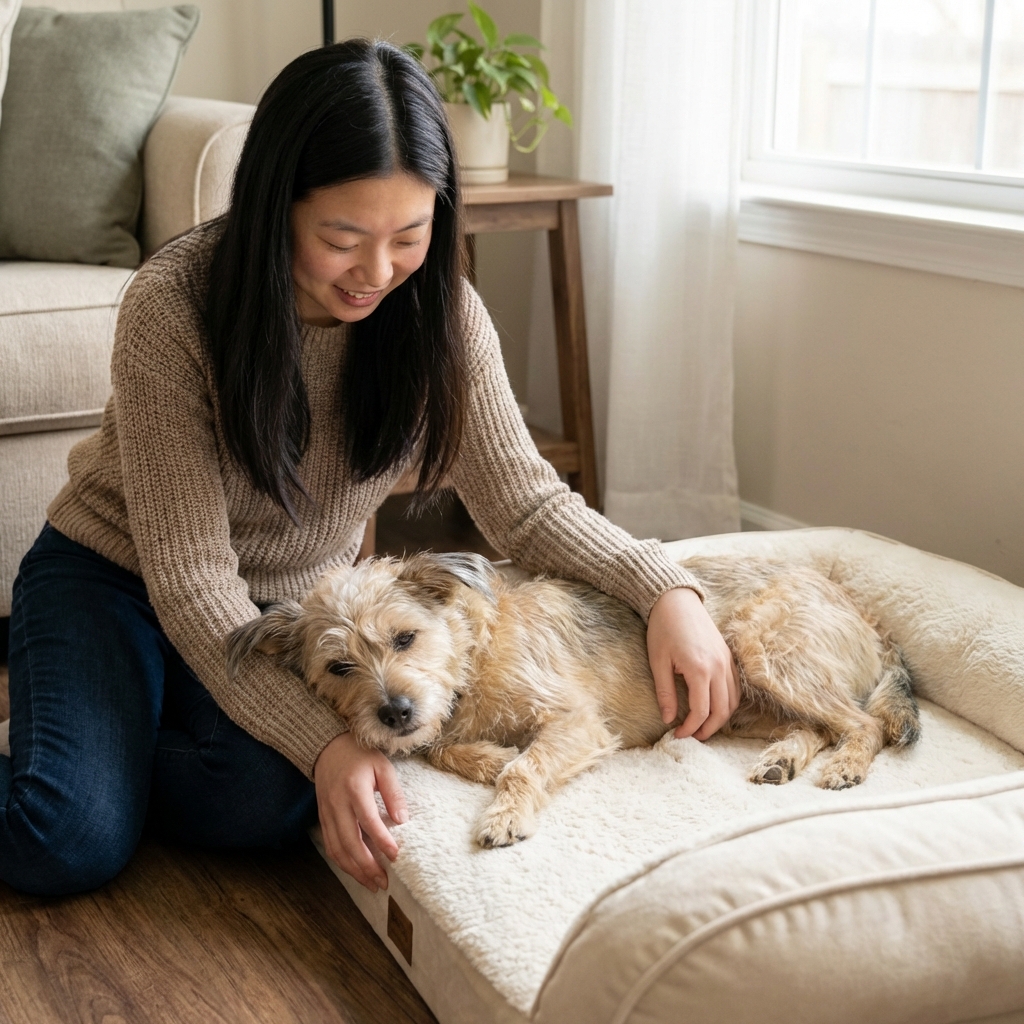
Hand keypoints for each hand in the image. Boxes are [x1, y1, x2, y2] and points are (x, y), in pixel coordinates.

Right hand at [313, 732, 407, 892]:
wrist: (327, 747)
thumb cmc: (359, 755)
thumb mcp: (382, 766)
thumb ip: (392, 792)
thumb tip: (402, 819)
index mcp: (354, 788)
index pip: (368, 820)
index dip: (381, 840)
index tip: (395, 856)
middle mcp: (337, 804)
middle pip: (349, 842)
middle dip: (366, 866)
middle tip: (383, 882)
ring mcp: (327, 812)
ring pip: (337, 849)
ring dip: (353, 870)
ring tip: (371, 883)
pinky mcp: (322, 817)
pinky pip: (330, 845)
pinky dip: (341, 861)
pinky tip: (355, 871)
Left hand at [647, 587, 739, 740]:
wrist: (676, 600)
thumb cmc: (662, 629)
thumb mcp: (658, 662)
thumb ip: (665, 692)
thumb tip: (668, 719)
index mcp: (699, 670)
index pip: (701, 711)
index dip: (690, 728)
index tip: (677, 735)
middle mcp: (718, 667)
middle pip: (722, 711)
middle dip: (709, 729)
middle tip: (693, 737)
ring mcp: (726, 661)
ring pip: (733, 701)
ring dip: (721, 718)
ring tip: (703, 725)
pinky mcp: (728, 656)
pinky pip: (735, 686)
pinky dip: (728, 701)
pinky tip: (714, 706)